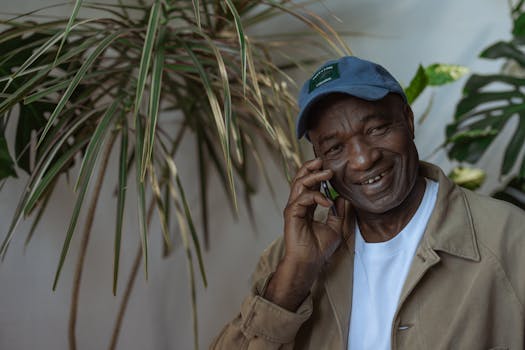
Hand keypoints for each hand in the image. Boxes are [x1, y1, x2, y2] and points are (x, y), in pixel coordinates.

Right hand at [264, 158, 345, 310]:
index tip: (331, 168)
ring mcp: (294, 208)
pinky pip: (303, 198)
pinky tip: (327, 202)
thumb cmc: (319, 248)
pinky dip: (316, 196)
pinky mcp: (291, 213)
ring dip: (314, 176)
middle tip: (323, 161)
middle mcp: (298, 204)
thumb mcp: (336, 227)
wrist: (310, 262)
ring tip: (328, 173)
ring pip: (299, 183)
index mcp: (307, 206)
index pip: (309, 183)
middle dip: (310, 167)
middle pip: (300, 178)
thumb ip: (339, 212)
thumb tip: (343, 197)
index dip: (318, 173)